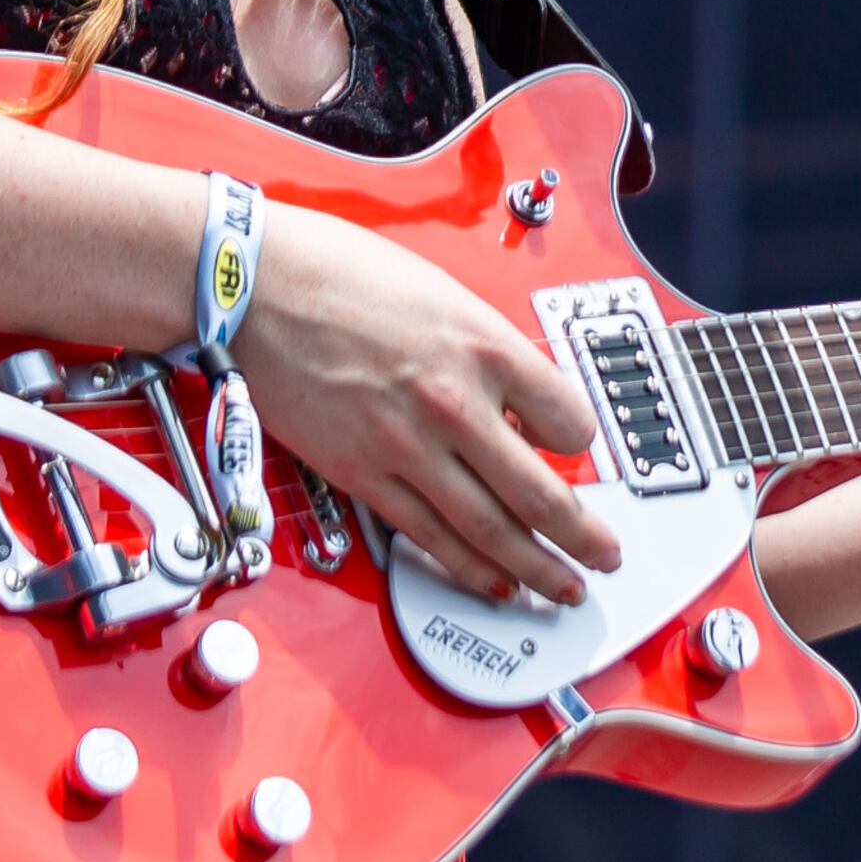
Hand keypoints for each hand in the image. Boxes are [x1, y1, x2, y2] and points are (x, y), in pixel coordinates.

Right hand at [234, 204, 618, 606]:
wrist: (254, 282)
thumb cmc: (339, 273)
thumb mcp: (444, 296)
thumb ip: (485, 353)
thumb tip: (513, 400)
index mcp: (484, 346)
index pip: (570, 420)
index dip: (580, 443)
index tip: (576, 454)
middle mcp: (454, 402)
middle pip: (540, 493)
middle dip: (582, 537)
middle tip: (606, 557)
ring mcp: (407, 445)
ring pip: (488, 529)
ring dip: (535, 568)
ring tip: (562, 588)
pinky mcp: (361, 473)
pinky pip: (427, 536)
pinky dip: (466, 567)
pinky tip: (492, 582)